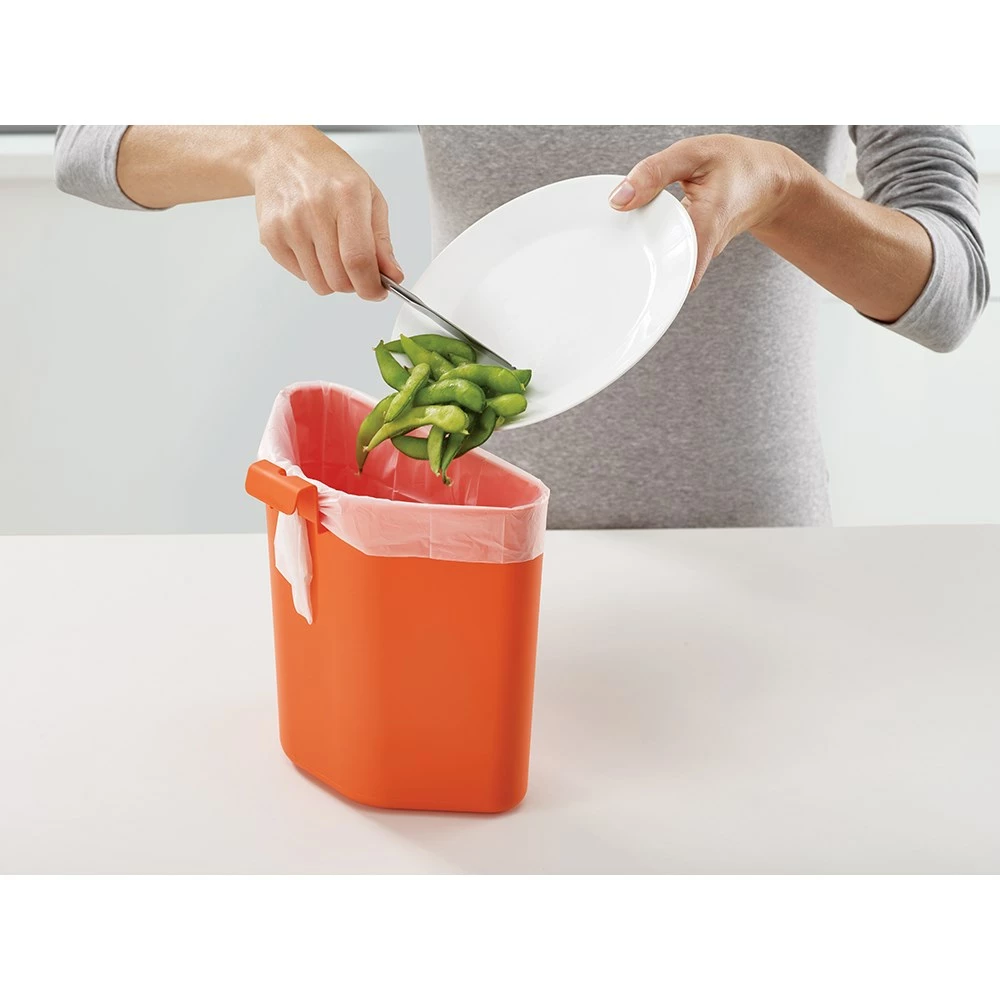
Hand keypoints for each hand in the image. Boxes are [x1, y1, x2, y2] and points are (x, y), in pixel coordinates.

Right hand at [251, 127, 402, 298]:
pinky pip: (300, 276)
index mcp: (347, 196)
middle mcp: (315, 209)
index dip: (371, 286)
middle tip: (357, 269)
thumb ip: (382, 241)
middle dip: (354, 284)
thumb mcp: (369, 196)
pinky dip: (312, 270)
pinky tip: (313, 244)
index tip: (378, 292)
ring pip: (319, 283)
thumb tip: (392, 275)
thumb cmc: (329, 173)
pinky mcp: (270, 236)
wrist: (282, 154)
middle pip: (339, 279)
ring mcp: (288, 224)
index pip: (359, 260)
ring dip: (333, 279)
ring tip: (334, 252)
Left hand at [610, 134, 799, 289]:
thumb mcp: (694, 154)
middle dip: (633, 272)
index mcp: (705, 227)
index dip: (649, 279)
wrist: (768, 181)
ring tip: (616, 248)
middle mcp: (701, 251)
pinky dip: (650, 249)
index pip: (675, 269)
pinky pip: (667, 259)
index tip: (621, 278)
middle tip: (605, 261)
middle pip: (662, 275)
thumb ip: (654, 172)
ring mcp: (697, 257)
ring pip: (664, 268)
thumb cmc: (735, 164)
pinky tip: (633, 239)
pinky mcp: (692, 255)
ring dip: (640, 259)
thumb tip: (617, 199)